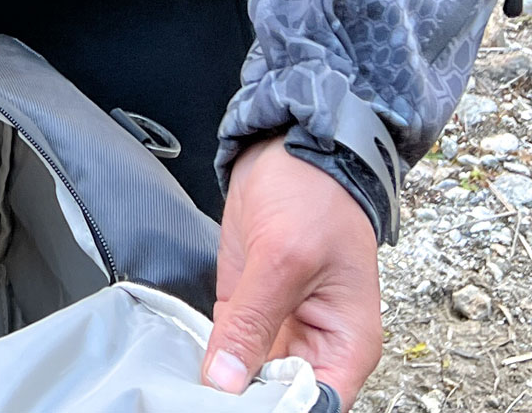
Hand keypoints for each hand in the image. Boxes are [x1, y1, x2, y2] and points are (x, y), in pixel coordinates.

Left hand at [204, 136, 382, 407]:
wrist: (288, 146)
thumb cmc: (313, 193)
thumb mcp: (284, 256)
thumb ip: (254, 320)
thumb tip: (227, 381)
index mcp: (346, 345)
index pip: (316, 404)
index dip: (277, 408)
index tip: (234, 402)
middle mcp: (315, 345)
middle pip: (280, 397)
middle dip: (242, 397)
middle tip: (201, 394)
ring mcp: (278, 327)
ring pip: (248, 378)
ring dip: (221, 381)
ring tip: (189, 386)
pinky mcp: (246, 307)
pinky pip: (226, 347)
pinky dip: (208, 355)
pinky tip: (186, 361)